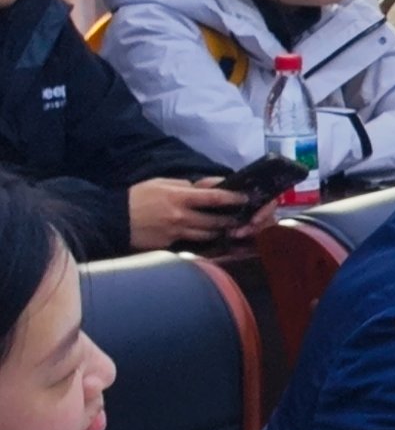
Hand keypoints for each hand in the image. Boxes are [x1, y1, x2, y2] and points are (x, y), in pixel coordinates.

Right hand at [127, 176, 253, 250]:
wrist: (113, 220)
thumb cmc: (137, 197)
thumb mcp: (160, 184)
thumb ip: (184, 186)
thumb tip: (204, 187)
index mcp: (178, 197)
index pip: (213, 197)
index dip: (232, 198)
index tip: (245, 198)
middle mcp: (180, 216)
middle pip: (215, 221)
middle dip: (231, 220)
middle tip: (242, 218)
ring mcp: (176, 233)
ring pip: (207, 235)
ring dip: (219, 232)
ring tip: (228, 228)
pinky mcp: (170, 245)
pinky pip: (192, 243)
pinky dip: (201, 240)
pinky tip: (209, 238)